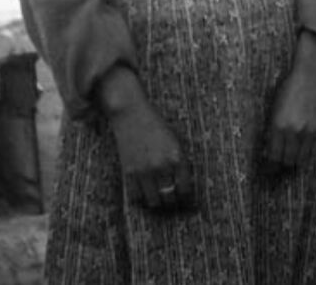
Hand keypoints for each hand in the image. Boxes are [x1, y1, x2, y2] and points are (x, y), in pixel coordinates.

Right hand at [96, 66, 193, 209]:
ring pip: (154, 201)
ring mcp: (145, 170)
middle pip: (170, 197)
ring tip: (160, 200)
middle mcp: (162, 165)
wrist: (132, 114)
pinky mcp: (129, 172)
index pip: (185, 187)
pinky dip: (142, 198)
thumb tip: (182, 183)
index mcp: (177, 156)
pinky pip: (137, 196)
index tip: (185, 198)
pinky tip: (145, 194)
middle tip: (173, 201)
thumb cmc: (156, 125)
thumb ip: (179, 161)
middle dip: (173, 202)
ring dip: (158, 202)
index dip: (186, 196)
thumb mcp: (174, 140)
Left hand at [264, 30, 315, 168]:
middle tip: (278, 169)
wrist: (311, 74)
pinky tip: (301, 150)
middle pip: (287, 161)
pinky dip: (306, 153)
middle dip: (281, 167)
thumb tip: (270, 150)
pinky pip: (312, 150)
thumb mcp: (274, 108)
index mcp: (279, 125)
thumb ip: (273, 129)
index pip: (273, 157)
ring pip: (301, 159)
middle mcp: (294, 131)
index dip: (270, 167)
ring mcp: (309, 132)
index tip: (268, 171)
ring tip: (289, 162)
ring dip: (294, 162)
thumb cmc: (289, 88)